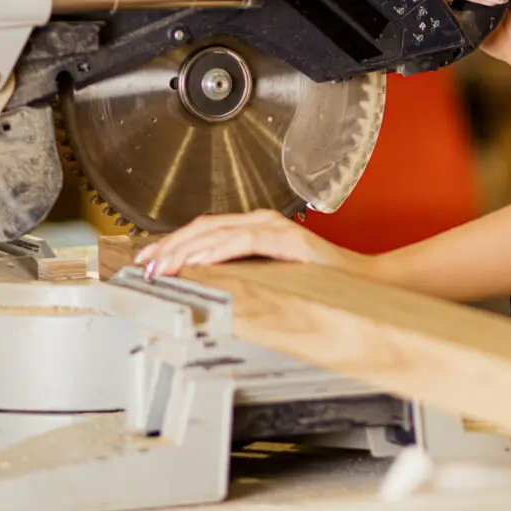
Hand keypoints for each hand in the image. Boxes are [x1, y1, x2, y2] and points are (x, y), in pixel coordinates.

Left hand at [134, 210, 374, 278]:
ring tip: (162, 265)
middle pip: (203, 227)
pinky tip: (200, 259)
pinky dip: (219, 250)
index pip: (204, 231)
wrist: (364, 284)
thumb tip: (203, 288)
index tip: (148, 260)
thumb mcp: (270, 279)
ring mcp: (276, 229)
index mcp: (256, 230)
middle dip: (169, 246)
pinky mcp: (289, 240)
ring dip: (186, 248)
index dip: (172, 243)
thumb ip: (242, 276)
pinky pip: (245, 242)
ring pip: (218, 232)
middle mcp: (262, 222)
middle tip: (145, 265)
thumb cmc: (321, 284)